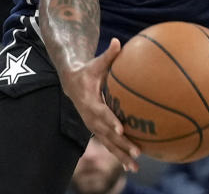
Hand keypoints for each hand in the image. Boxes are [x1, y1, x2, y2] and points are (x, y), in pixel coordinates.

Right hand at [59, 38, 140, 171]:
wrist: (72, 83)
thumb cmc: (88, 71)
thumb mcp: (96, 63)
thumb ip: (108, 54)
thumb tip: (117, 42)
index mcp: (89, 102)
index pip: (101, 113)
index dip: (110, 121)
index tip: (121, 130)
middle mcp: (90, 118)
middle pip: (106, 134)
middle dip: (121, 145)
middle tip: (137, 152)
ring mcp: (93, 126)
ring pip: (108, 144)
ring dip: (121, 155)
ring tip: (135, 167)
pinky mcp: (97, 130)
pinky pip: (109, 144)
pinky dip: (119, 155)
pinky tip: (131, 165)